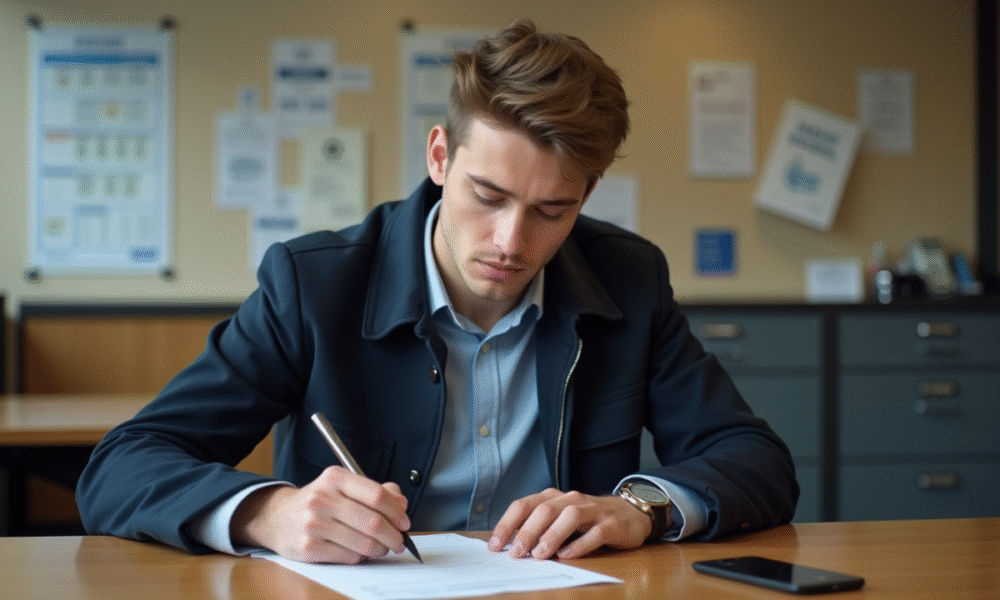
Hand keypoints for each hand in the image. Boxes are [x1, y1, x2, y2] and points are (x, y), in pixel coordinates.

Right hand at [231, 466, 410, 563]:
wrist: (278, 518)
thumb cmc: (318, 502)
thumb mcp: (343, 486)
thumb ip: (374, 491)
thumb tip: (401, 502)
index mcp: (335, 478)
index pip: (377, 495)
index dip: (397, 511)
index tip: (404, 521)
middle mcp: (322, 498)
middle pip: (373, 522)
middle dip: (393, 536)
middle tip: (399, 541)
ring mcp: (314, 524)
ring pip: (364, 543)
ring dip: (380, 549)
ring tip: (382, 547)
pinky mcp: (309, 547)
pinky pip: (349, 557)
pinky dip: (362, 557)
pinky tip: (360, 552)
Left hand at [487, 488, 656, 559]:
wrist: (629, 514)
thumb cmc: (587, 519)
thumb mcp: (560, 519)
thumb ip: (538, 528)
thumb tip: (509, 547)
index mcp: (553, 497)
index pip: (524, 505)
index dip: (507, 524)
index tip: (494, 545)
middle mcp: (571, 499)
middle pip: (545, 510)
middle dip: (527, 532)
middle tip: (515, 553)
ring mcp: (593, 510)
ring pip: (570, 516)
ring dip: (552, 535)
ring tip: (539, 554)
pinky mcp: (611, 524)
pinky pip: (595, 533)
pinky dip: (580, 544)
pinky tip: (567, 555)